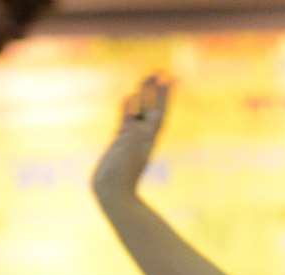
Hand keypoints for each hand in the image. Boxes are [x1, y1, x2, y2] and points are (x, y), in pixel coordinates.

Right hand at [92, 74, 171, 199]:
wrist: (113, 194)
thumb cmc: (120, 176)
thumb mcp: (128, 155)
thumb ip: (133, 138)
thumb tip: (137, 125)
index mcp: (148, 137)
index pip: (159, 110)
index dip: (165, 94)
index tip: (172, 76)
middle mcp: (143, 135)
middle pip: (151, 106)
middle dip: (155, 89)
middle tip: (159, 70)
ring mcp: (132, 137)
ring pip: (139, 110)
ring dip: (143, 95)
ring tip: (146, 79)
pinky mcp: (120, 141)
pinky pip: (126, 118)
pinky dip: (128, 107)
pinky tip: (128, 99)